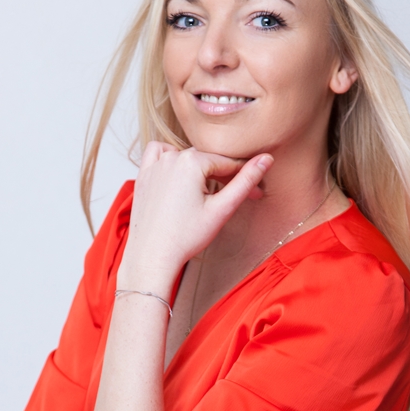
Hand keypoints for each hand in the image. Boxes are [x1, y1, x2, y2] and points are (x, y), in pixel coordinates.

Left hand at [120, 143, 273, 286]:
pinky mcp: (143, 175)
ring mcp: (154, 165)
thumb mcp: (222, 209)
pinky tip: (178, 175)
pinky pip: (158, 154)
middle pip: (207, 161)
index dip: (245, 179)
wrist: (152, 257)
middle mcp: (171, 157)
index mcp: (192, 161)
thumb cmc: (185, 238)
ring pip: (185, 156)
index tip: (256, 194)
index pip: (227, 164)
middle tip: (235, 200)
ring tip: (207, 192)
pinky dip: (170, 158)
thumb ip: (244, 182)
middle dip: (224, 177)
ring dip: (199, 169)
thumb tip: (266, 159)